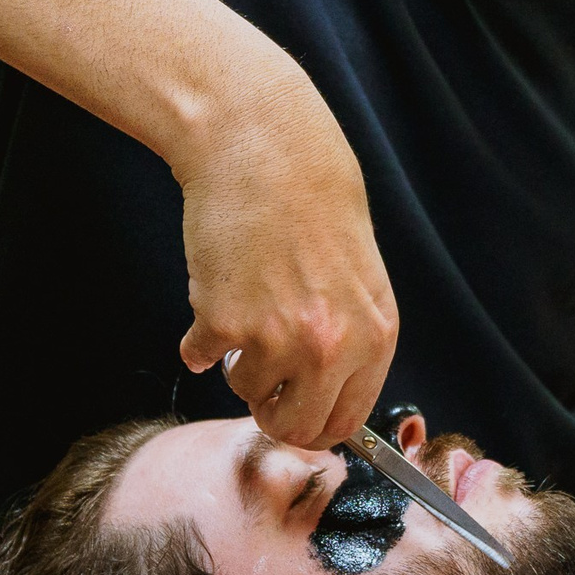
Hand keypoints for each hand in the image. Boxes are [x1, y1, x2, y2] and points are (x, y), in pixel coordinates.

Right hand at [174, 68, 398, 448]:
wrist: (262, 146)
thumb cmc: (313, 200)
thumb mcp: (361, 277)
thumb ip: (352, 341)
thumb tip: (326, 403)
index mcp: (376, 335)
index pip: (345, 421)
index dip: (314, 424)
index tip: (294, 412)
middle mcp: (332, 346)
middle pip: (295, 427)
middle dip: (273, 412)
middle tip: (259, 382)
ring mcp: (277, 338)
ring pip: (246, 392)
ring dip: (238, 364)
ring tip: (244, 311)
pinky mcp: (224, 321)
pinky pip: (201, 358)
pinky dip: (198, 341)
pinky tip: (212, 298)